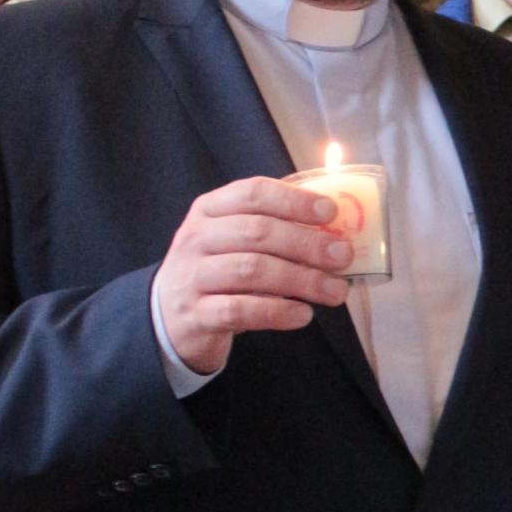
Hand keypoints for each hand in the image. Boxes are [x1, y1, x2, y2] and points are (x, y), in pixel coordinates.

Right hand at [154, 176, 353, 377]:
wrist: (168, 318)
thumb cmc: (216, 271)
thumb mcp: (232, 239)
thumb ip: (272, 228)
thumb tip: (334, 228)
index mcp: (209, 210)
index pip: (252, 194)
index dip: (294, 200)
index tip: (331, 212)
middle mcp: (197, 238)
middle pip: (257, 232)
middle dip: (306, 243)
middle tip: (343, 257)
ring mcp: (192, 277)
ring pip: (251, 270)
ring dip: (301, 280)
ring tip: (335, 291)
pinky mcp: (196, 315)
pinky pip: (240, 310)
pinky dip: (277, 312)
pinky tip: (304, 315)